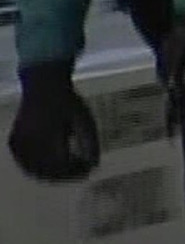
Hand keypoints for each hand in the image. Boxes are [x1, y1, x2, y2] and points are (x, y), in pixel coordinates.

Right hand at [8, 62, 99, 181]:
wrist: (44, 85)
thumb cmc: (67, 102)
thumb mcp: (84, 120)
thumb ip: (90, 142)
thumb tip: (93, 163)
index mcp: (47, 137)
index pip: (61, 165)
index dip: (76, 171)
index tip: (90, 169)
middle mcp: (29, 143)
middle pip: (47, 170)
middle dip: (66, 174)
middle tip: (82, 172)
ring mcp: (18, 144)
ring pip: (34, 170)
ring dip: (52, 175)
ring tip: (69, 172)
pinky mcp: (13, 142)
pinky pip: (24, 163)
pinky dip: (37, 169)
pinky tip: (51, 168)